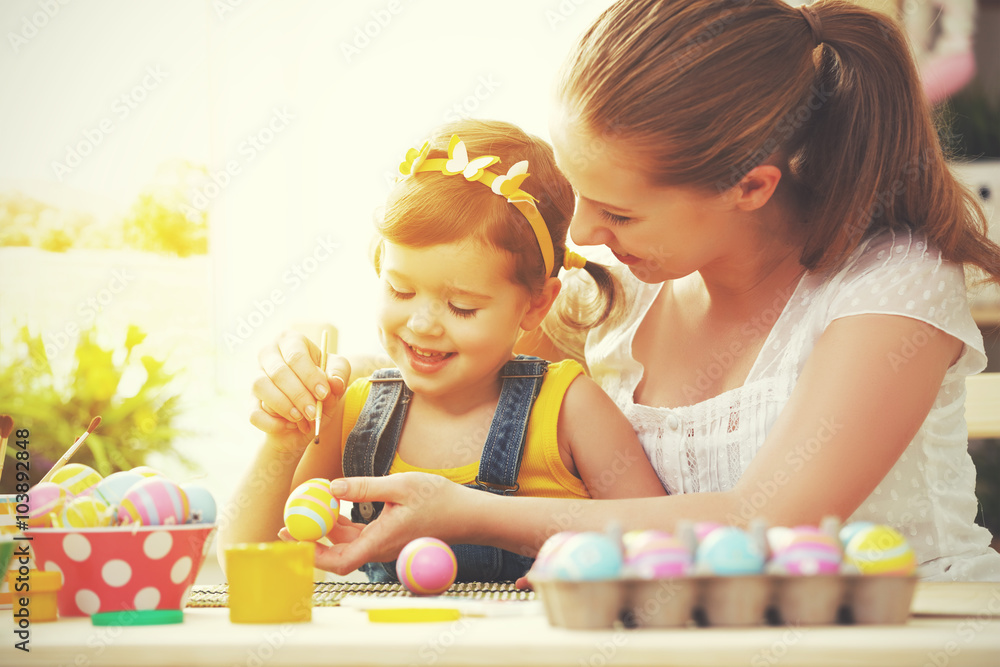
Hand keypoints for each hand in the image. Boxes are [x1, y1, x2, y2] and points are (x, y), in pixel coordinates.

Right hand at [250, 330, 350, 437]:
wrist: (309, 416)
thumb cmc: (322, 388)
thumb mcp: (336, 378)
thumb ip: (339, 375)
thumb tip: (335, 382)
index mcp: (291, 342)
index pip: (296, 355)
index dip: (310, 376)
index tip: (323, 394)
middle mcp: (269, 354)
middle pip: (278, 371)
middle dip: (299, 395)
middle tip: (313, 411)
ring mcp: (255, 377)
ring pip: (260, 386)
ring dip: (284, 406)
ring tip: (301, 418)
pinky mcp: (250, 402)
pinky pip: (254, 412)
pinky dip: (273, 423)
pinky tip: (290, 425)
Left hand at [309, 473, 474, 575]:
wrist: (467, 514)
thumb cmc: (440, 500)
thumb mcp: (401, 485)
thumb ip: (365, 487)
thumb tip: (332, 486)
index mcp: (382, 540)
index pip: (340, 561)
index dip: (312, 553)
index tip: (293, 536)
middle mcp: (381, 548)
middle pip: (337, 555)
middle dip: (310, 542)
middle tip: (287, 524)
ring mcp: (385, 544)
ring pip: (347, 544)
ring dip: (325, 530)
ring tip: (307, 507)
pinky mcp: (389, 536)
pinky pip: (359, 536)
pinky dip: (342, 524)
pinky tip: (334, 504)